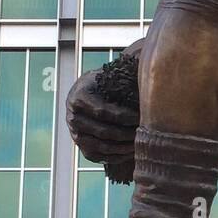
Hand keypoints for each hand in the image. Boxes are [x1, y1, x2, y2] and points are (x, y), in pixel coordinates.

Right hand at [67, 45, 142, 181]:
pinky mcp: (80, 145)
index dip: (124, 117)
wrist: (87, 94)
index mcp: (78, 97)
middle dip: (126, 134)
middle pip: (103, 131)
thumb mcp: (108, 75)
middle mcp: (73, 116)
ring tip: (139, 145)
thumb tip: (144, 61)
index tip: (141, 117)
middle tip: (144, 134)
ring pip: (100, 146)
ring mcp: (74, 132)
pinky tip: (129, 153)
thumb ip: (122, 72)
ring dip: (122, 148)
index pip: (103, 112)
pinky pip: (96, 156)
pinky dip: (114, 157)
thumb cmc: (103, 83)